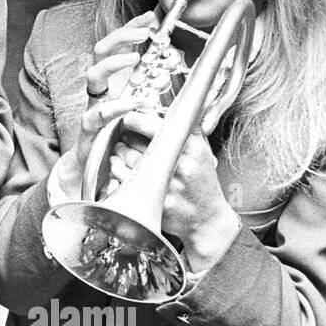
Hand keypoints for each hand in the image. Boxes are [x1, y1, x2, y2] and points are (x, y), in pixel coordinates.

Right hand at [73, 11, 157, 174]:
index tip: (149, 17)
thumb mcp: (137, 105)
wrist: (94, 167)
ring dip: (114, 62)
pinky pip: (97, 113)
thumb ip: (149, 87)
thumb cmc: (118, 134)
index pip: (116, 46)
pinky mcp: (90, 128)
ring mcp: (92, 106)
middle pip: (99, 51)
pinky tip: (134, 102)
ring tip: (135, 56)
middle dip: (120, 37)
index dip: (130, 28)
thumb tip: (172, 63)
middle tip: (142, 32)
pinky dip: (116, 106)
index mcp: (111, 81)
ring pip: (92, 75)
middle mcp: (100, 89)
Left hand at [107, 111, 239, 268]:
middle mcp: (180, 165)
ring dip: (119, 151)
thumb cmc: (202, 182)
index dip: (137, 119)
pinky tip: (119, 166)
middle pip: (138, 141)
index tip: (129, 117)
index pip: (156, 125)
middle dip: (125, 136)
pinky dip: (117, 170)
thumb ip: (188, 129)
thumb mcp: (202, 151)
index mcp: (192, 148)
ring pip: (129, 159)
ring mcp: (167, 184)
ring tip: (120, 149)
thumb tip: (167, 108)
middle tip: (122, 135)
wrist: (207, 218)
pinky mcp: (155, 200)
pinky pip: (126, 179)